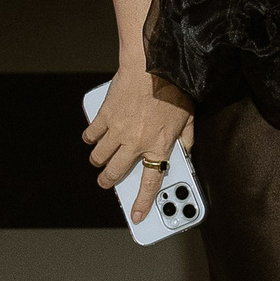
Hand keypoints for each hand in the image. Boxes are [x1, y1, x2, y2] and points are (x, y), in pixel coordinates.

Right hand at [82, 68, 194, 222]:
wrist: (152, 63)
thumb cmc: (174, 88)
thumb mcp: (189, 116)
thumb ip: (187, 138)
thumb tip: (185, 153)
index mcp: (159, 144)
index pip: (151, 182)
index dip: (143, 203)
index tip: (137, 217)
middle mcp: (136, 142)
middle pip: (116, 173)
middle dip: (108, 181)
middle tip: (106, 182)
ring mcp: (118, 130)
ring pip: (100, 157)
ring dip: (99, 161)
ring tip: (101, 160)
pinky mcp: (104, 116)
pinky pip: (91, 135)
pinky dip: (91, 139)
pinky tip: (94, 138)